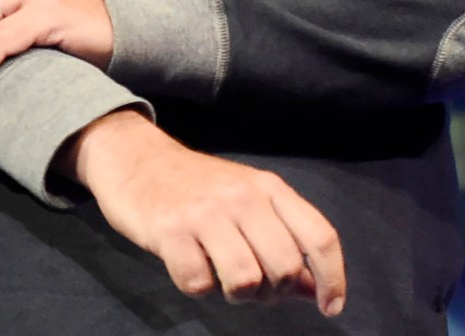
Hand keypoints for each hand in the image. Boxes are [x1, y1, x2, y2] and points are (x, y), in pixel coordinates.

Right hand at [62, 110, 345, 314]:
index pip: (319, 237)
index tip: (328, 308)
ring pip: (245, 280)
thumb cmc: (194, 185)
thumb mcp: (247, 200)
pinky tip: (189, 267)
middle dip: (274, 292)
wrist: (132, 156)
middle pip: (285, 267)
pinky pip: (198, 283)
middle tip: (254, 288)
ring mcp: (204, 212)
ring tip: (221, 279)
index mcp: (268, 187)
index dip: (332, 279)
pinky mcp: (168, 230)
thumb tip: (315, 292)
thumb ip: (282, 240)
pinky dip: (197, 287)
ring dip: (237, 294)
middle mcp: (241, 196)